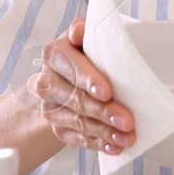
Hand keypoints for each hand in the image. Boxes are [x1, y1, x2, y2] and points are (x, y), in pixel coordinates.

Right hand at [20, 18, 135, 155]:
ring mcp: (51, 107)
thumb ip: (84, 29)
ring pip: (78, 122)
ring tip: (127, 136)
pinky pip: (78, 139)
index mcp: (54, 54)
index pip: (70, 66)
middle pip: (75, 99)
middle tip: (127, 120)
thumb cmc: (85, 53)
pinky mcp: (59, 128)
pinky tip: (115, 145)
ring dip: (104, 131)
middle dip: (103, 111)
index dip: (88, 79)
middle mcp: (47, 82)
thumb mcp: (86, 36)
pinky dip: (98, 143)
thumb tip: (80, 31)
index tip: (106, 91)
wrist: (68, 77)